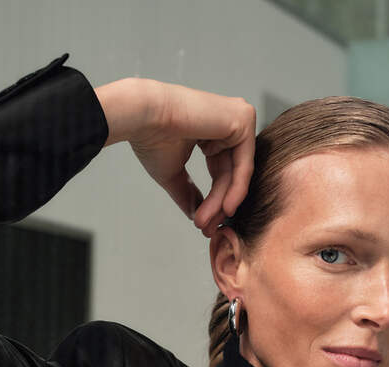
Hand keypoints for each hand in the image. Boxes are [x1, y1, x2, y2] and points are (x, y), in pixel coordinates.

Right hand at [94, 78, 255, 236]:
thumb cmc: (151, 137)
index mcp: (213, 131)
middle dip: (218, 206)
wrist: (143, 116)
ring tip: (207, 222)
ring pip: (237, 172)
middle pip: (230, 174)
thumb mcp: (174, 174)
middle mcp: (228, 122)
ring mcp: (238, 117)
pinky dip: (237, 188)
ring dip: (223, 202)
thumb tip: (196, 216)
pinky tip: (226, 208)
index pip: (221, 172)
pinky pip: (245, 163)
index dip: (213, 201)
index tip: (201, 223)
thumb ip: (189, 193)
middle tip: (205, 227)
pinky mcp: (243, 118)